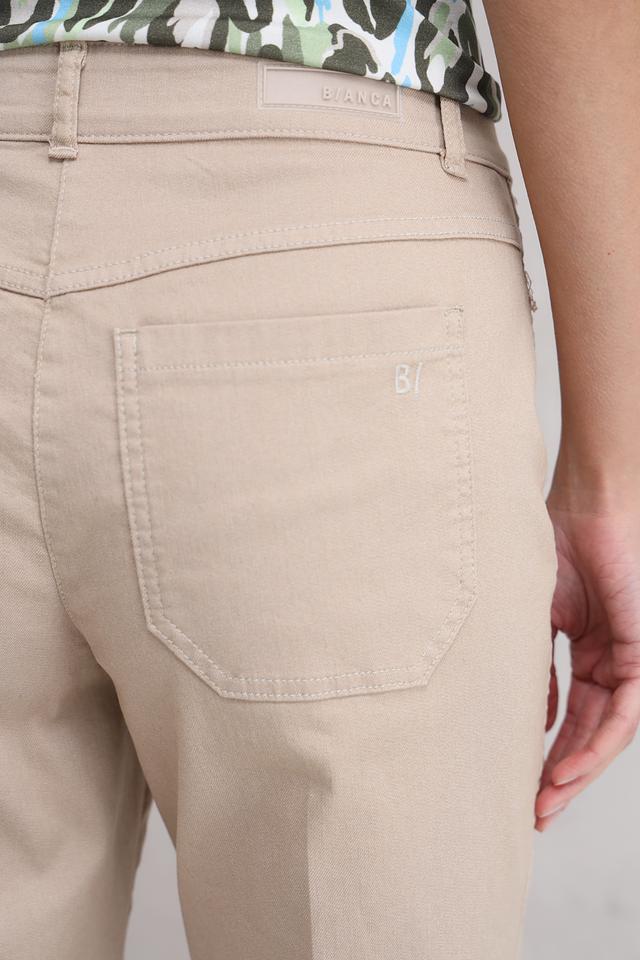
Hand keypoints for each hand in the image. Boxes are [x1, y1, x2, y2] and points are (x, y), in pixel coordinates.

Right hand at [535, 492, 639, 830]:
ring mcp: (628, 661)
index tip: (519, 783)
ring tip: (547, 801)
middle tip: (535, 812)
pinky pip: (626, 713)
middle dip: (563, 775)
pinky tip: (570, 768)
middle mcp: (609, 664)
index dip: (546, 752)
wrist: (586, 504)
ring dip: (579, 771)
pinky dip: (599, 744)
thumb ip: (535, 668)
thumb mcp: (536, 619)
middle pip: (589, 734)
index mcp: (587, 655)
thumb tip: (530, 720)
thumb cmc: (557, 547)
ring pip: (610, 733)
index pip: (569, 717)